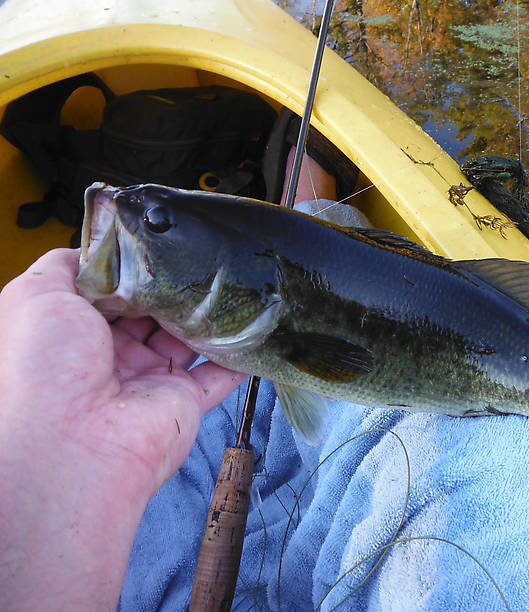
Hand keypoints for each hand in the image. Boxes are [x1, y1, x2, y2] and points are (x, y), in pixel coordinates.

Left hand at [0, 248, 245, 609]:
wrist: (73, 442)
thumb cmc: (47, 367)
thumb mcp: (36, 296)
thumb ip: (63, 265)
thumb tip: (94, 249)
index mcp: (75, 333)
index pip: (111, 292)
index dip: (132, 270)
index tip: (158, 244)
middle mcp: (111, 356)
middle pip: (152, 312)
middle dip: (172, 288)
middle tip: (197, 258)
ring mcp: (150, 380)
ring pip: (186, 338)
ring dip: (205, 315)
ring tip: (226, 282)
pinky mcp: (183, 400)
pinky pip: (218, 375)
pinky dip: (237, 355)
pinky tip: (253, 328)